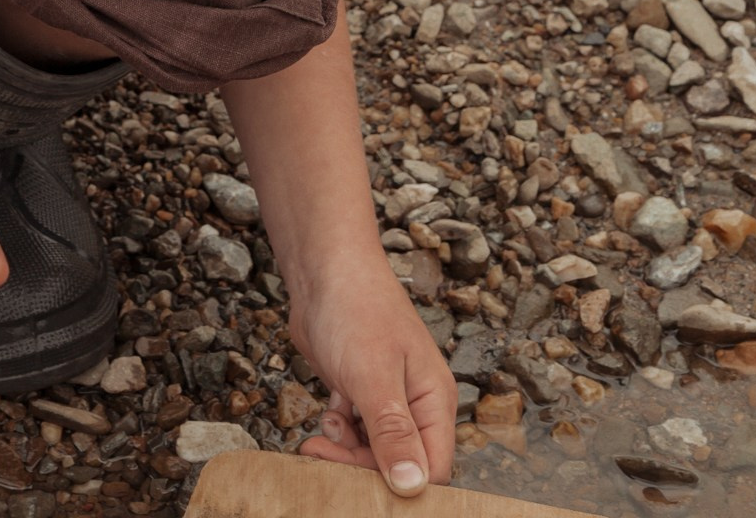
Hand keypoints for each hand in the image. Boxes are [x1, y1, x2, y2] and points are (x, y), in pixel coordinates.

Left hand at [290, 263, 456, 495]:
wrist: (323, 269)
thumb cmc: (356, 310)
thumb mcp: (373, 377)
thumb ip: (393, 433)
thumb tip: (413, 486)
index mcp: (435, 402)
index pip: (432, 469)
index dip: (399, 484)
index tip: (357, 484)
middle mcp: (417, 404)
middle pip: (398, 464)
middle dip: (359, 466)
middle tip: (320, 454)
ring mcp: (388, 397)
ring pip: (372, 451)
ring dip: (344, 449)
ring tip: (323, 427)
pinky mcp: (360, 391)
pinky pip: (354, 430)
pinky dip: (337, 430)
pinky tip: (328, 408)